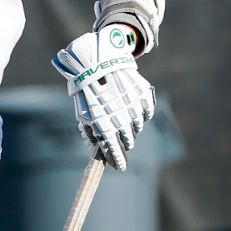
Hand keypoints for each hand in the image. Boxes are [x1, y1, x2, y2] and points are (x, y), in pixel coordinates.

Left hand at [52, 26, 153, 170]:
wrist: (99, 63)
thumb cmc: (88, 92)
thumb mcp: (83, 114)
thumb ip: (90, 134)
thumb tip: (95, 152)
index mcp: (104, 126)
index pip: (114, 150)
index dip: (118, 160)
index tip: (121, 167)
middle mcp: (121, 120)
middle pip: (128, 141)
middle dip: (124, 143)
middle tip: (121, 138)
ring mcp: (134, 108)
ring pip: (137, 128)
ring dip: (131, 127)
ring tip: (123, 117)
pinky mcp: (143, 97)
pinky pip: (146, 114)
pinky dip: (141, 114)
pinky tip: (131, 107)